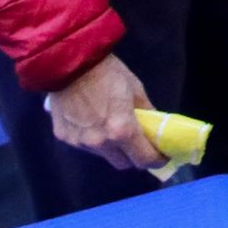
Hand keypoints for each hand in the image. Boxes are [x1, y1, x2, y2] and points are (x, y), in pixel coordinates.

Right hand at [49, 54, 161, 170]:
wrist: (70, 64)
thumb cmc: (109, 73)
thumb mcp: (136, 90)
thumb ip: (147, 112)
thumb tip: (155, 124)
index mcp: (122, 131)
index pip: (144, 159)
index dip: (157, 160)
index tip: (162, 157)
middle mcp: (100, 143)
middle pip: (123, 163)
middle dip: (136, 158)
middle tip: (142, 145)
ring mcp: (80, 143)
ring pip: (103, 156)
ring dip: (114, 150)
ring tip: (116, 131)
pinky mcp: (64, 138)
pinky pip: (85, 146)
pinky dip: (94, 140)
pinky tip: (94, 123)